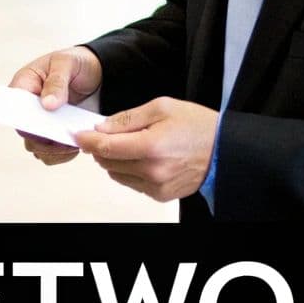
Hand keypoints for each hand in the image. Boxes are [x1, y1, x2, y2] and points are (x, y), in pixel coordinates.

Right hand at [8, 47, 103, 164]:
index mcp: (23, 86)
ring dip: (54, 151)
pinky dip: (64, 154)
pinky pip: (52, 154)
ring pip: (37, 148)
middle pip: (26, 134)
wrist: (96, 73)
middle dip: (45, 140)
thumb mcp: (66, 64)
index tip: (44, 128)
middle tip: (66, 136)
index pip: (14, 110)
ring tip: (73, 144)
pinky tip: (77, 146)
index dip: (25, 122)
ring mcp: (41, 122)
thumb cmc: (75, 63)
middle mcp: (28, 108)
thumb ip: (56, 82)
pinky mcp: (54, 134)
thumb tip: (47, 104)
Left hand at [72, 97, 216, 201]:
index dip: (87, 140)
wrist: (225, 150)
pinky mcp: (160, 195)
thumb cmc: (198, 126)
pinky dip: (130, 170)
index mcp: (151, 146)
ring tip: (133, 144)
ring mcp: (156, 186)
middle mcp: (152, 171)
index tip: (79, 135)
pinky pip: (132, 183)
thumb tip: (102, 128)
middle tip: (106, 134)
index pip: (105, 147)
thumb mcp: (162, 107)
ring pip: (117, 174)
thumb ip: (128, 119)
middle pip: (108, 162)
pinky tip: (144, 157)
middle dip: (102, 147)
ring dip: (116, 159)